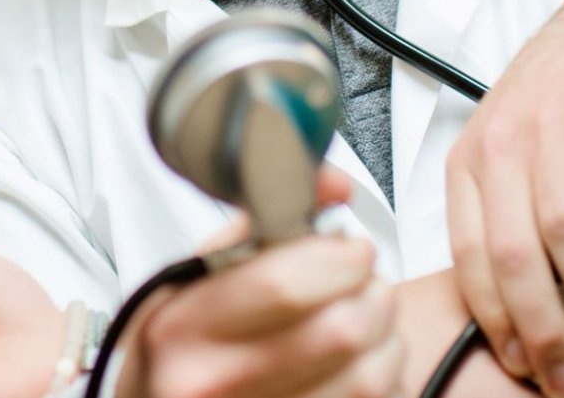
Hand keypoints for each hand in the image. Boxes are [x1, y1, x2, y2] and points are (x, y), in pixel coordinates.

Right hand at [124, 169, 404, 397]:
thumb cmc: (179, 350)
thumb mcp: (190, 280)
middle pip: (341, 330)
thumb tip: (332, 186)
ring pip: (371, 373)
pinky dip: (384, 376)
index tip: (351, 248)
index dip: (339, 257)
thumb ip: (258, 223)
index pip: (283, 282)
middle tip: (363, 285)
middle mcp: (213, 383)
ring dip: (385, 339)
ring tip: (363, 326)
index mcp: (181, 327)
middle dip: (371, 294)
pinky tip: (357, 365)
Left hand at [445, 0, 563, 396]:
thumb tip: (519, 306)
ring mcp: (549, 132)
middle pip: (513, 260)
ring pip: (561, 236)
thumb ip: (499, 214)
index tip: (525, 363)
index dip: (497, 323)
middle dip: (544, 330)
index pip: (469, 261)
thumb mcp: (502, 150)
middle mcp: (500, 150)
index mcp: (467, 165)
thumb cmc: (551, 97)